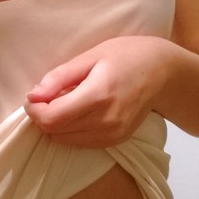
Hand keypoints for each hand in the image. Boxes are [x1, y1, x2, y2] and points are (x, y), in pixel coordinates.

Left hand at [24, 36, 172, 146]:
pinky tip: (79, 112)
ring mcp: (112, 134)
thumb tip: (33, 96)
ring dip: (56, 124)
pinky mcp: (115, 141)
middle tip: (48, 97)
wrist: (165, 74)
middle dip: (43, 116)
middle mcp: (106, 121)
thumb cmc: (128, 56)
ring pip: (65, 140)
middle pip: (55, 131)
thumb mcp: (91, 56)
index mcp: (98, 96)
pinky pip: (80, 143)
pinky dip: (70, 130)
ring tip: (65, 102)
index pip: (51, 118)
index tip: (34, 96)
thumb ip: (59, 77)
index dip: (34, 110)